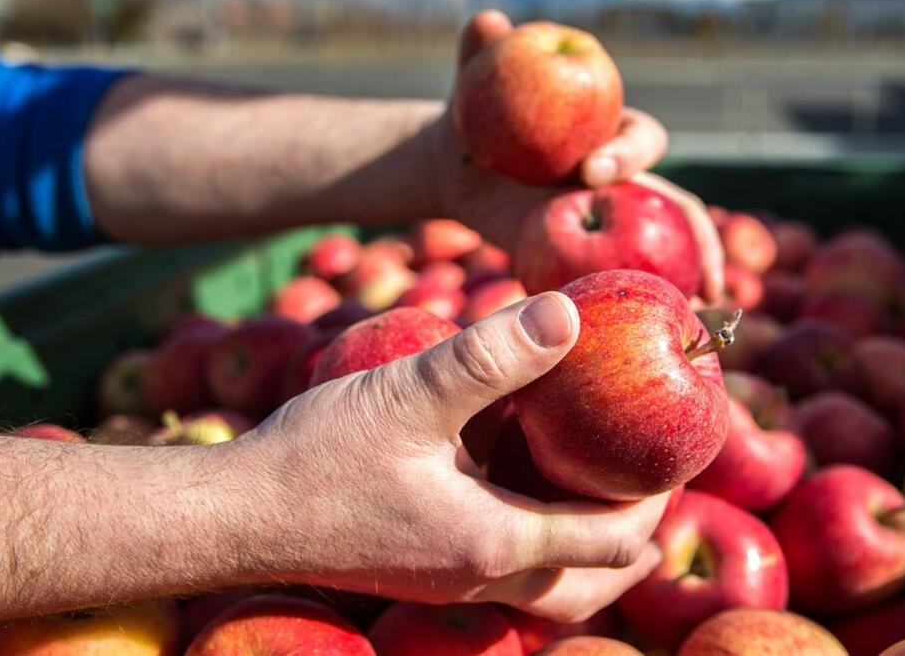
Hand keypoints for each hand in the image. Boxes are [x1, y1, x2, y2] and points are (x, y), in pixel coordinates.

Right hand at [237, 293, 666, 621]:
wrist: (233, 515)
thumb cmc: (318, 458)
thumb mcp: (412, 393)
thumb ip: (491, 355)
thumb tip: (569, 315)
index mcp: (494, 542)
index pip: (611, 540)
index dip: (654, 500)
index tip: (671, 451)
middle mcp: (480, 577)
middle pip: (590, 586)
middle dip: (634, 543)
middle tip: (651, 486)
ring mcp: (447, 582)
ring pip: (548, 589)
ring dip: (589, 552)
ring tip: (603, 496)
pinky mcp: (421, 569)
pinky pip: (506, 574)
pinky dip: (539, 545)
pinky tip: (521, 490)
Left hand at [433, 10, 724, 302]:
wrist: (463, 166)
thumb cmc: (478, 117)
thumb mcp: (476, 86)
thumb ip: (480, 51)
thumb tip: (485, 19)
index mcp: (609, 133)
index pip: (641, 139)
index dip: (627, 153)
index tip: (587, 171)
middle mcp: (624, 179)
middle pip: (680, 208)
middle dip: (701, 239)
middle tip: (708, 276)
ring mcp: (612, 222)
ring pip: (668, 251)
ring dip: (698, 280)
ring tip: (714, 313)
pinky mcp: (588, 256)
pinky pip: (623, 282)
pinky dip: (643, 306)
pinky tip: (660, 337)